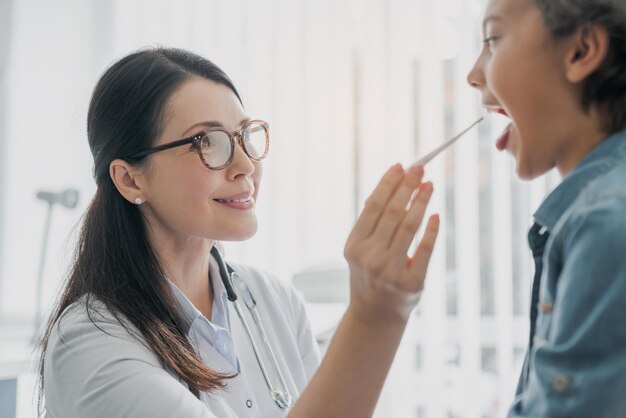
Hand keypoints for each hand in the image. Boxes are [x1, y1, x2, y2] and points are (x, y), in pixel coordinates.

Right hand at [344, 163, 439, 323]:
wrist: (375, 314)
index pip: (373, 206)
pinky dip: (431, 230)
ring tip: (430, 185)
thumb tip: (392, 185)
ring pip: (409, 227)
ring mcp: (389, 271)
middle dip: (407, 186)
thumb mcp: (361, 249)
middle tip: (420, 168)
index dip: (387, 183)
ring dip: (421, 202)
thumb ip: (372, 222)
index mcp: (354, 245)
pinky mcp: (411, 282)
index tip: (401, 166)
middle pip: (392, 212)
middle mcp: (369, 257)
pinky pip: (425, 250)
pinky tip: (436, 214)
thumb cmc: (369, 273)